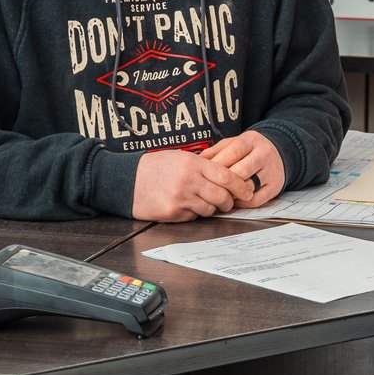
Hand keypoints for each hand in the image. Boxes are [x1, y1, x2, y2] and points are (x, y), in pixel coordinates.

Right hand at [132, 148, 253, 221]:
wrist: (126, 180)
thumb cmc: (154, 167)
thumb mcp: (180, 157)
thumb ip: (203, 166)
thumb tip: (227, 176)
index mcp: (193, 164)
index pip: (227, 176)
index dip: (241, 186)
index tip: (247, 191)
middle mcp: (189, 181)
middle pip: (222, 196)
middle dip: (229, 202)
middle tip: (230, 202)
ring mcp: (181, 199)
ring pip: (209, 209)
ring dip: (212, 208)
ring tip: (206, 202)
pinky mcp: (172, 213)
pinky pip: (193, 217)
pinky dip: (194, 213)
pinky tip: (187, 206)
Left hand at [200, 130, 284, 208]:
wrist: (277, 154)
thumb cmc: (248, 151)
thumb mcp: (232, 144)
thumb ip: (215, 152)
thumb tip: (195, 163)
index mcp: (251, 140)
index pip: (232, 154)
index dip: (216, 167)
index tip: (203, 175)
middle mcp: (264, 154)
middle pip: (240, 172)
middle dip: (222, 183)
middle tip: (209, 189)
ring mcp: (272, 171)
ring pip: (247, 188)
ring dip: (230, 195)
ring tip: (219, 196)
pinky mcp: (275, 187)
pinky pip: (254, 201)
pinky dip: (241, 204)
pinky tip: (232, 200)